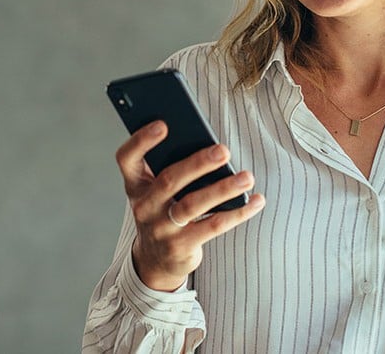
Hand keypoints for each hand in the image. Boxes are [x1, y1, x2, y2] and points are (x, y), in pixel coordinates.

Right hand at [115, 120, 264, 290]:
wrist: (156, 259)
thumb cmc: (165, 209)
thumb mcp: (159, 189)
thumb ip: (174, 166)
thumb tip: (212, 147)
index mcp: (136, 184)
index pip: (127, 158)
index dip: (141, 141)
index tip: (162, 124)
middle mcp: (144, 206)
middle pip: (169, 180)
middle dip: (198, 163)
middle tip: (224, 150)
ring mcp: (161, 228)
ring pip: (193, 205)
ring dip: (223, 189)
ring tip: (247, 177)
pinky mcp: (181, 247)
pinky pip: (213, 226)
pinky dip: (238, 212)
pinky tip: (256, 200)